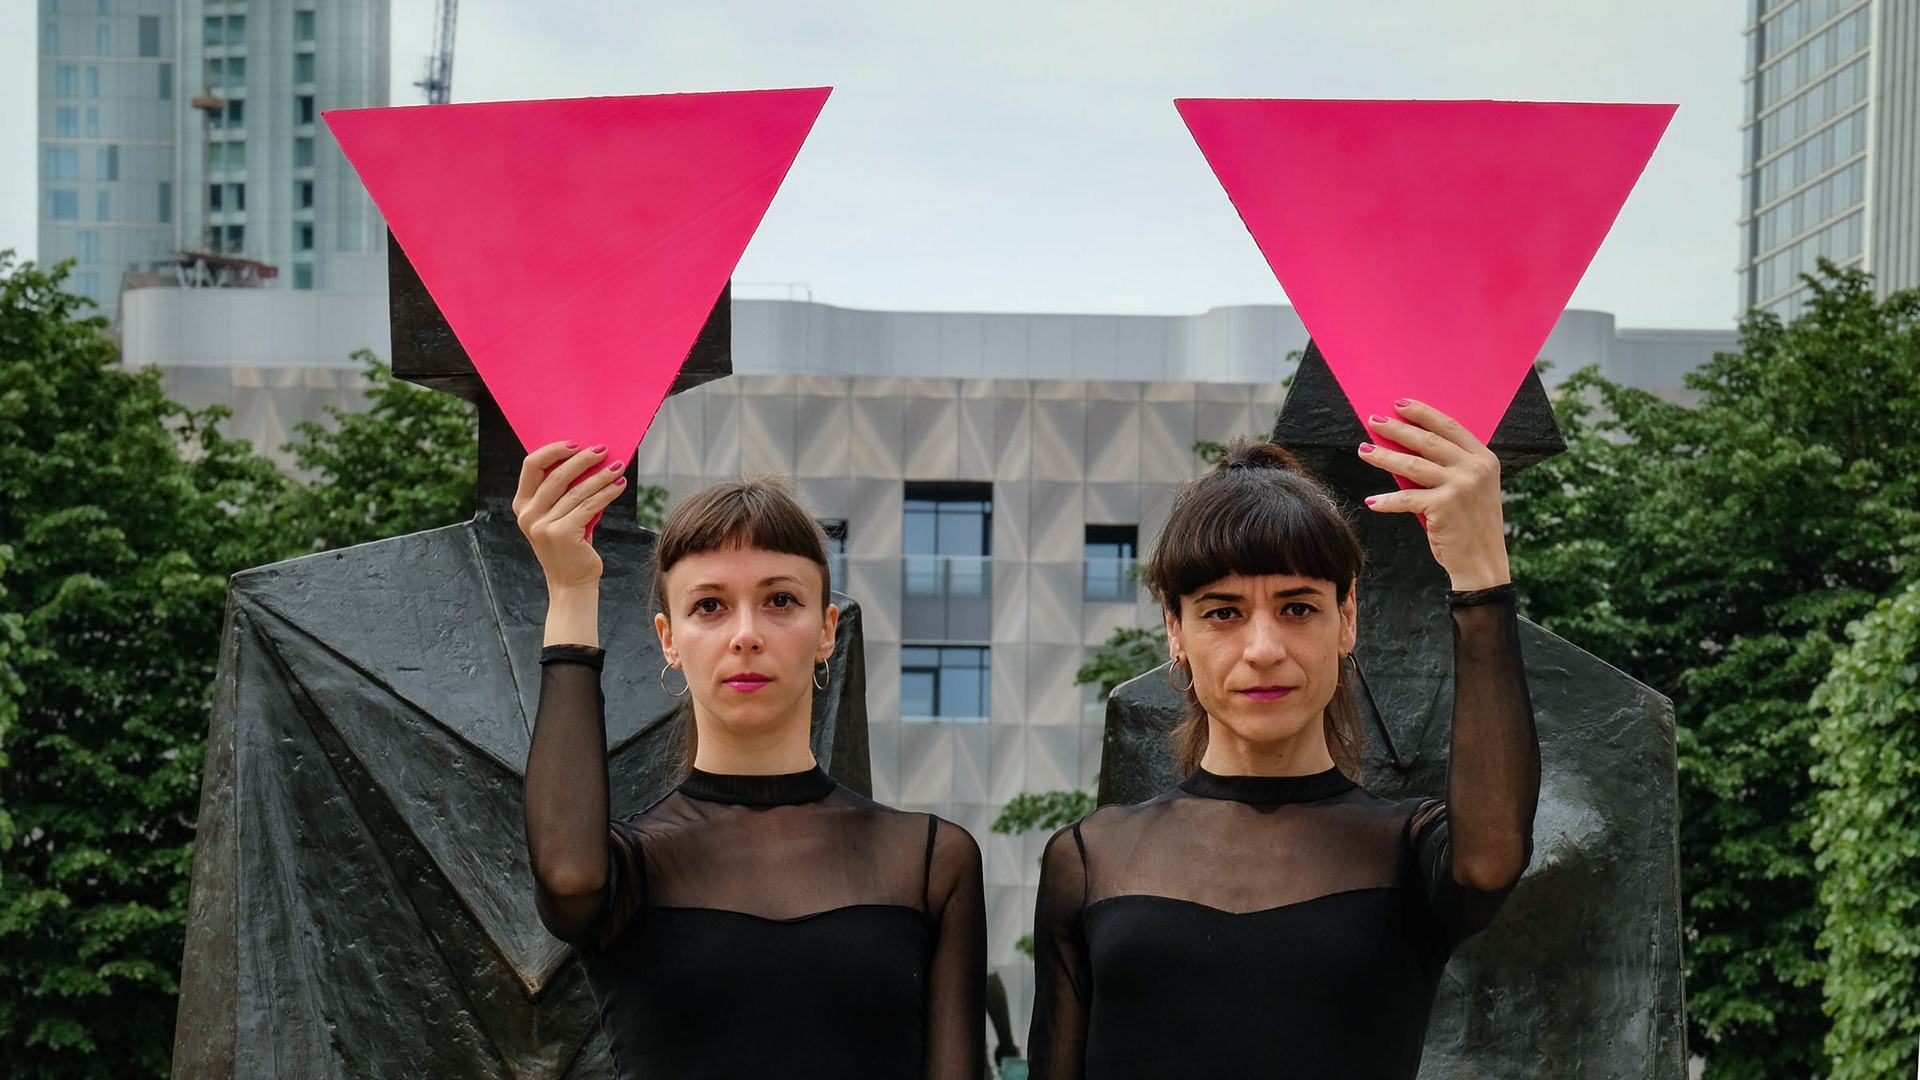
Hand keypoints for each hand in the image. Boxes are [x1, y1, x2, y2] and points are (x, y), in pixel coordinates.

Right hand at [513, 441, 626, 591]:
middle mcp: (528, 515)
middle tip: (603, 449)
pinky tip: (620, 485)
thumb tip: (589, 460)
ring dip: (601, 475)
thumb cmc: (570, 546)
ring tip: (618, 466)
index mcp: (522, 505)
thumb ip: (563, 493)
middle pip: (556, 475)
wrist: (572, 584)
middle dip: (582, 459)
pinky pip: (590, 505)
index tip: (575, 444)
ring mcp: (543, 525)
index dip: (553, 450)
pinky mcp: (562, 534)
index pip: (531, 466)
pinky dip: (608, 492)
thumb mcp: (559, 517)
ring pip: (578, 491)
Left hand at [1356, 399, 1510, 590]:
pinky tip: (1372, 501)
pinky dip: (1386, 501)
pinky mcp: (1443, 506)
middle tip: (1374, 420)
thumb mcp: (1469, 489)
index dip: (1423, 413)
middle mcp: (1475, 468)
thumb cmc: (1469, 524)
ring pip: (1412, 465)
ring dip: (1383, 457)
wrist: (1482, 562)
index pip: (1450, 427)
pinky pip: (1405, 499)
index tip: (1400, 404)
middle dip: (1397, 429)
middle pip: (1427, 441)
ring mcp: (1460, 486)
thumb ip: (1448, 467)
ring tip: (1363, 450)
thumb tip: (1406, 447)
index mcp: (1484, 458)